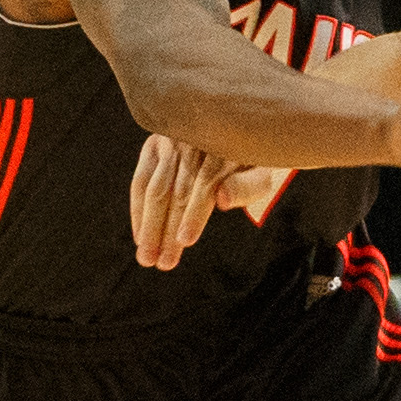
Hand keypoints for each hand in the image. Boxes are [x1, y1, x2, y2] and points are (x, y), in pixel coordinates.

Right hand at [132, 135, 243, 268]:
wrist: (241, 137)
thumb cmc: (255, 165)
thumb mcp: (262, 177)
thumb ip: (246, 187)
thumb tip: (222, 199)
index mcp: (221, 144)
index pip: (204, 184)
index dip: (194, 214)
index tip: (185, 241)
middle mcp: (191, 138)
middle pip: (176, 190)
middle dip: (166, 229)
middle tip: (161, 263)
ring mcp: (170, 139)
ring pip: (155, 188)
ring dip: (149, 226)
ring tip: (147, 257)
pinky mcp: (155, 144)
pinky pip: (141, 181)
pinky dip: (138, 210)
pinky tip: (140, 236)